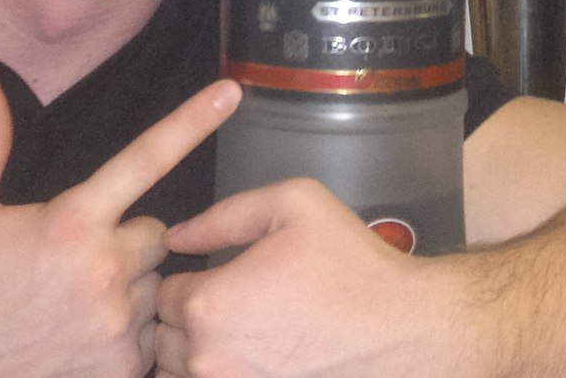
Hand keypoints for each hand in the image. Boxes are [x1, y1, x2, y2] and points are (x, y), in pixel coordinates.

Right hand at [0, 69, 242, 377]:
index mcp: (71, 222)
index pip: (145, 158)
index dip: (192, 120)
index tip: (230, 91)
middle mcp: (105, 269)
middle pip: (155, 232)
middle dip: (124, 239)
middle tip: (73, 259)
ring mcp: (119, 323)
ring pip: (155, 283)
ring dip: (127, 286)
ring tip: (73, 301)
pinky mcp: (124, 366)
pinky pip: (149, 331)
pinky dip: (124, 330)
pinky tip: (81, 333)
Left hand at [155, 179, 463, 377]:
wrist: (403, 328)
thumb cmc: (352, 265)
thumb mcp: (294, 205)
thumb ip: (224, 215)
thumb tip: (176, 236)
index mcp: (210, 303)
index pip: (162, 292)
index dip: (184, 278)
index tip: (215, 274)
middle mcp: (209, 358)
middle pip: (163, 338)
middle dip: (184, 319)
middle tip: (229, 302)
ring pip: (181, 372)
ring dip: (196, 353)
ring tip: (240, 332)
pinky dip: (222, 370)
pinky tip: (250, 356)